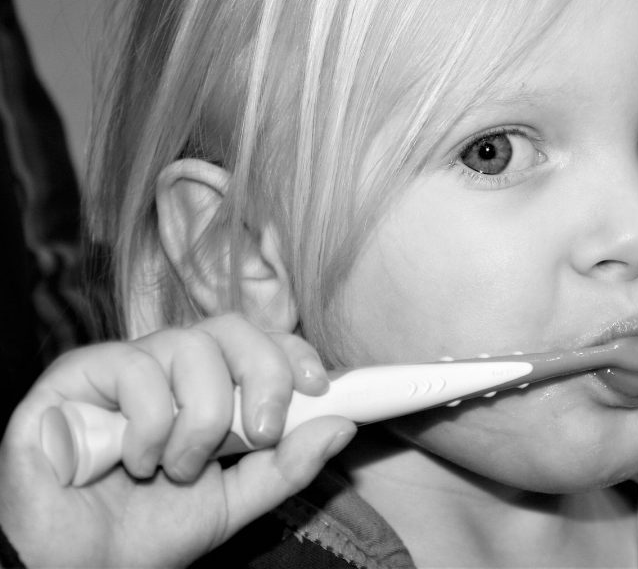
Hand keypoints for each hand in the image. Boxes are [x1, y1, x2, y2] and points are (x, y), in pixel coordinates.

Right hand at [0, 314, 355, 567]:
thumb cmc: (149, 532)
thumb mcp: (235, 501)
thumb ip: (287, 465)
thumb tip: (343, 425)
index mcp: (205, 386)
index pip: (258, 339)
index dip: (292, 351)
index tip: (318, 386)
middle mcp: (164, 366)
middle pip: (231, 328)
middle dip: (262, 375)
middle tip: (260, 432)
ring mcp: (119, 367)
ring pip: (188, 346)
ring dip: (199, 419)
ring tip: (178, 468)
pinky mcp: (72, 377)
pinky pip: (133, 368)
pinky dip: (149, 424)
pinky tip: (132, 462)